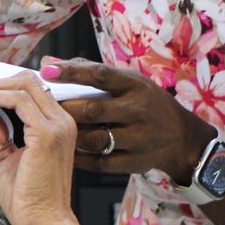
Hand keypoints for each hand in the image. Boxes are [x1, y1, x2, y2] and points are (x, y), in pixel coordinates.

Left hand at [0, 73, 88, 224]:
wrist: (43, 222)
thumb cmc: (30, 198)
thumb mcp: (5, 155)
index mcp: (56, 125)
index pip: (30, 89)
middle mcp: (61, 121)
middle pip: (27, 80)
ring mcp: (56, 125)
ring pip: (22, 85)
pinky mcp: (46, 134)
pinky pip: (19, 101)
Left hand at [40, 58, 211, 182]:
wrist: (182, 138)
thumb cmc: (145, 103)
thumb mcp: (128, 82)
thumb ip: (89, 71)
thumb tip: (48, 61)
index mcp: (136, 86)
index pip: (101, 75)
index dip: (71, 72)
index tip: (45, 70)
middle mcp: (140, 111)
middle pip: (93, 110)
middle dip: (65, 109)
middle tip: (42, 107)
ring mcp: (139, 139)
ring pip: (95, 139)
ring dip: (70, 135)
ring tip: (52, 130)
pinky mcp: (136, 163)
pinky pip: (100, 163)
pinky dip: (79, 157)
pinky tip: (65, 150)